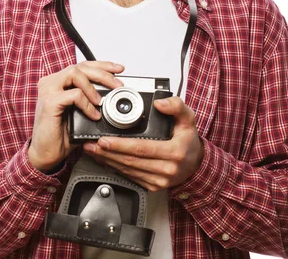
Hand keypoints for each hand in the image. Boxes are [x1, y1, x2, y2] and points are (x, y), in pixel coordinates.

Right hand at [28, 61, 123, 172]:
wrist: (47, 154)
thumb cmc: (62, 134)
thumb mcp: (80, 112)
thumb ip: (90, 98)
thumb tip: (113, 92)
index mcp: (59, 82)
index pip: (82, 65)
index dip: (102, 65)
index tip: (118, 69)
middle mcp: (51, 82)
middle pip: (80, 66)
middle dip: (103, 73)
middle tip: (117, 84)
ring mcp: (48, 90)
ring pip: (75, 73)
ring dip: (93, 86)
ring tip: (101, 101)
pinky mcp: (49, 102)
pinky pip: (74, 94)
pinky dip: (87, 104)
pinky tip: (93, 114)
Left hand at [83, 97, 203, 190]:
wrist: (196, 163)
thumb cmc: (189, 141)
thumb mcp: (188, 119)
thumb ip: (176, 106)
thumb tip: (159, 103)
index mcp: (174, 152)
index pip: (142, 148)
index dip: (120, 145)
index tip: (104, 140)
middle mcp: (166, 169)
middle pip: (130, 161)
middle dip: (108, 153)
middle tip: (91, 144)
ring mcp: (159, 180)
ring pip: (128, 170)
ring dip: (108, 161)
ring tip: (93, 151)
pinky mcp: (153, 186)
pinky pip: (131, 177)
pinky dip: (116, 168)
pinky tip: (105, 160)